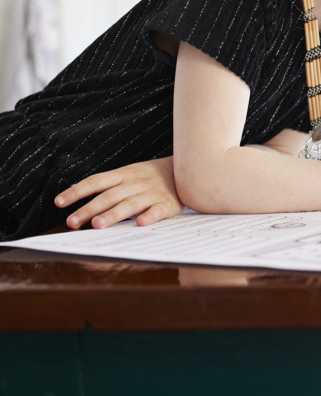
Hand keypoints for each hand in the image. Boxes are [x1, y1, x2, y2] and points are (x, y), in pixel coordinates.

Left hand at [54, 157, 183, 229]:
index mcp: (124, 174)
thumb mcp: (128, 173)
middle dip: (89, 209)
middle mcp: (136, 183)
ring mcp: (152, 193)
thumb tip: (75, 190)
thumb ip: (106, 184)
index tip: (59, 202)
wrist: (187, 170)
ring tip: (97, 225)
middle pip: (109, 196)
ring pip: (130, 204)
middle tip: (73, 222)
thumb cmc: (152, 176)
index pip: (95, 182)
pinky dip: (149, 216)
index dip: (77, 192)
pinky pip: (158, 210)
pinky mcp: (168, 204)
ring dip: (113, 214)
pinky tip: (140, 223)